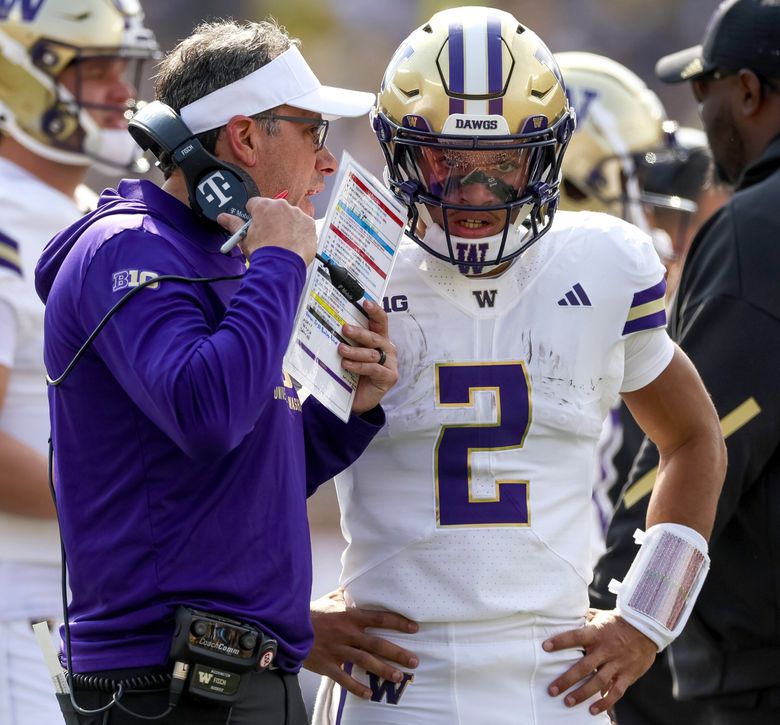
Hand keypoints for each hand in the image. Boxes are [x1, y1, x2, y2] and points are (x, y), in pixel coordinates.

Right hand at [217, 196, 315, 263]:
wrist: (281, 267)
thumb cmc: (264, 253)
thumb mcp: (244, 239)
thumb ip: (234, 224)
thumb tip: (224, 218)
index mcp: (264, 206)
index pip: (254, 204)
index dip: (253, 216)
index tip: (256, 225)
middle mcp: (282, 206)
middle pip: (274, 210)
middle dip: (271, 220)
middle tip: (269, 236)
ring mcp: (298, 214)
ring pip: (290, 217)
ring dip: (286, 226)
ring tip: (282, 242)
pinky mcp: (310, 224)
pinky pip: (303, 225)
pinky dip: (299, 232)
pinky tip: (292, 244)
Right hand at [304, 588, 418, 698]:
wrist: (289, 626)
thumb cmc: (314, 611)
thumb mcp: (332, 598)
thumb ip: (348, 593)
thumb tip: (362, 581)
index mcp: (350, 615)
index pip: (380, 617)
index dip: (398, 622)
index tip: (414, 628)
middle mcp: (347, 633)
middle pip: (377, 643)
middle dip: (397, 653)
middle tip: (414, 661)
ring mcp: (337, 650)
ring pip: (364, 661)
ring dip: (383, 670)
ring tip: (398, 677)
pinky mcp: (327, 664)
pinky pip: (343, 678)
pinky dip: (356, 688)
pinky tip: (369, 695)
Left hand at [339, 300, 397, 413]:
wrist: (357, 400)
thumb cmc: (353, 373)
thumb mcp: (349, 354)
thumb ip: (345, 342)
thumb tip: (326, 326)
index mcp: (379, 339)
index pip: (380, 321)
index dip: (375, 311)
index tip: (365, 302)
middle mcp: (387, 349)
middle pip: (375, 336)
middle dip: (359, 331)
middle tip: (345, 328)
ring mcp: (390, 363)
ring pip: (372, 353)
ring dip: (355, 351)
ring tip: (341, 350)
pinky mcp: (389, 377)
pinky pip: (373, 368)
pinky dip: (358, 366)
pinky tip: (347, 365)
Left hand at [544, 608, 656, 715]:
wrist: (646, 628)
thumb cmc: (617, 622)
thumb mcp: (599, 616)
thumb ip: (583, 619)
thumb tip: (563, 615)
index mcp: (597, 633)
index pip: (576, 637)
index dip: (561, 641)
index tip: (545, 647)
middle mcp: (606, 649)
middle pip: (584, 666)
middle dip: (567, 679)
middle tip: (552, 690)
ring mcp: (618, 663)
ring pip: (598, 681)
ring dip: (582, 694)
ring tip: (567, 702)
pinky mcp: (628, 675)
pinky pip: (616, 691)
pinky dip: (605, 702)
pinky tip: (593, 710)